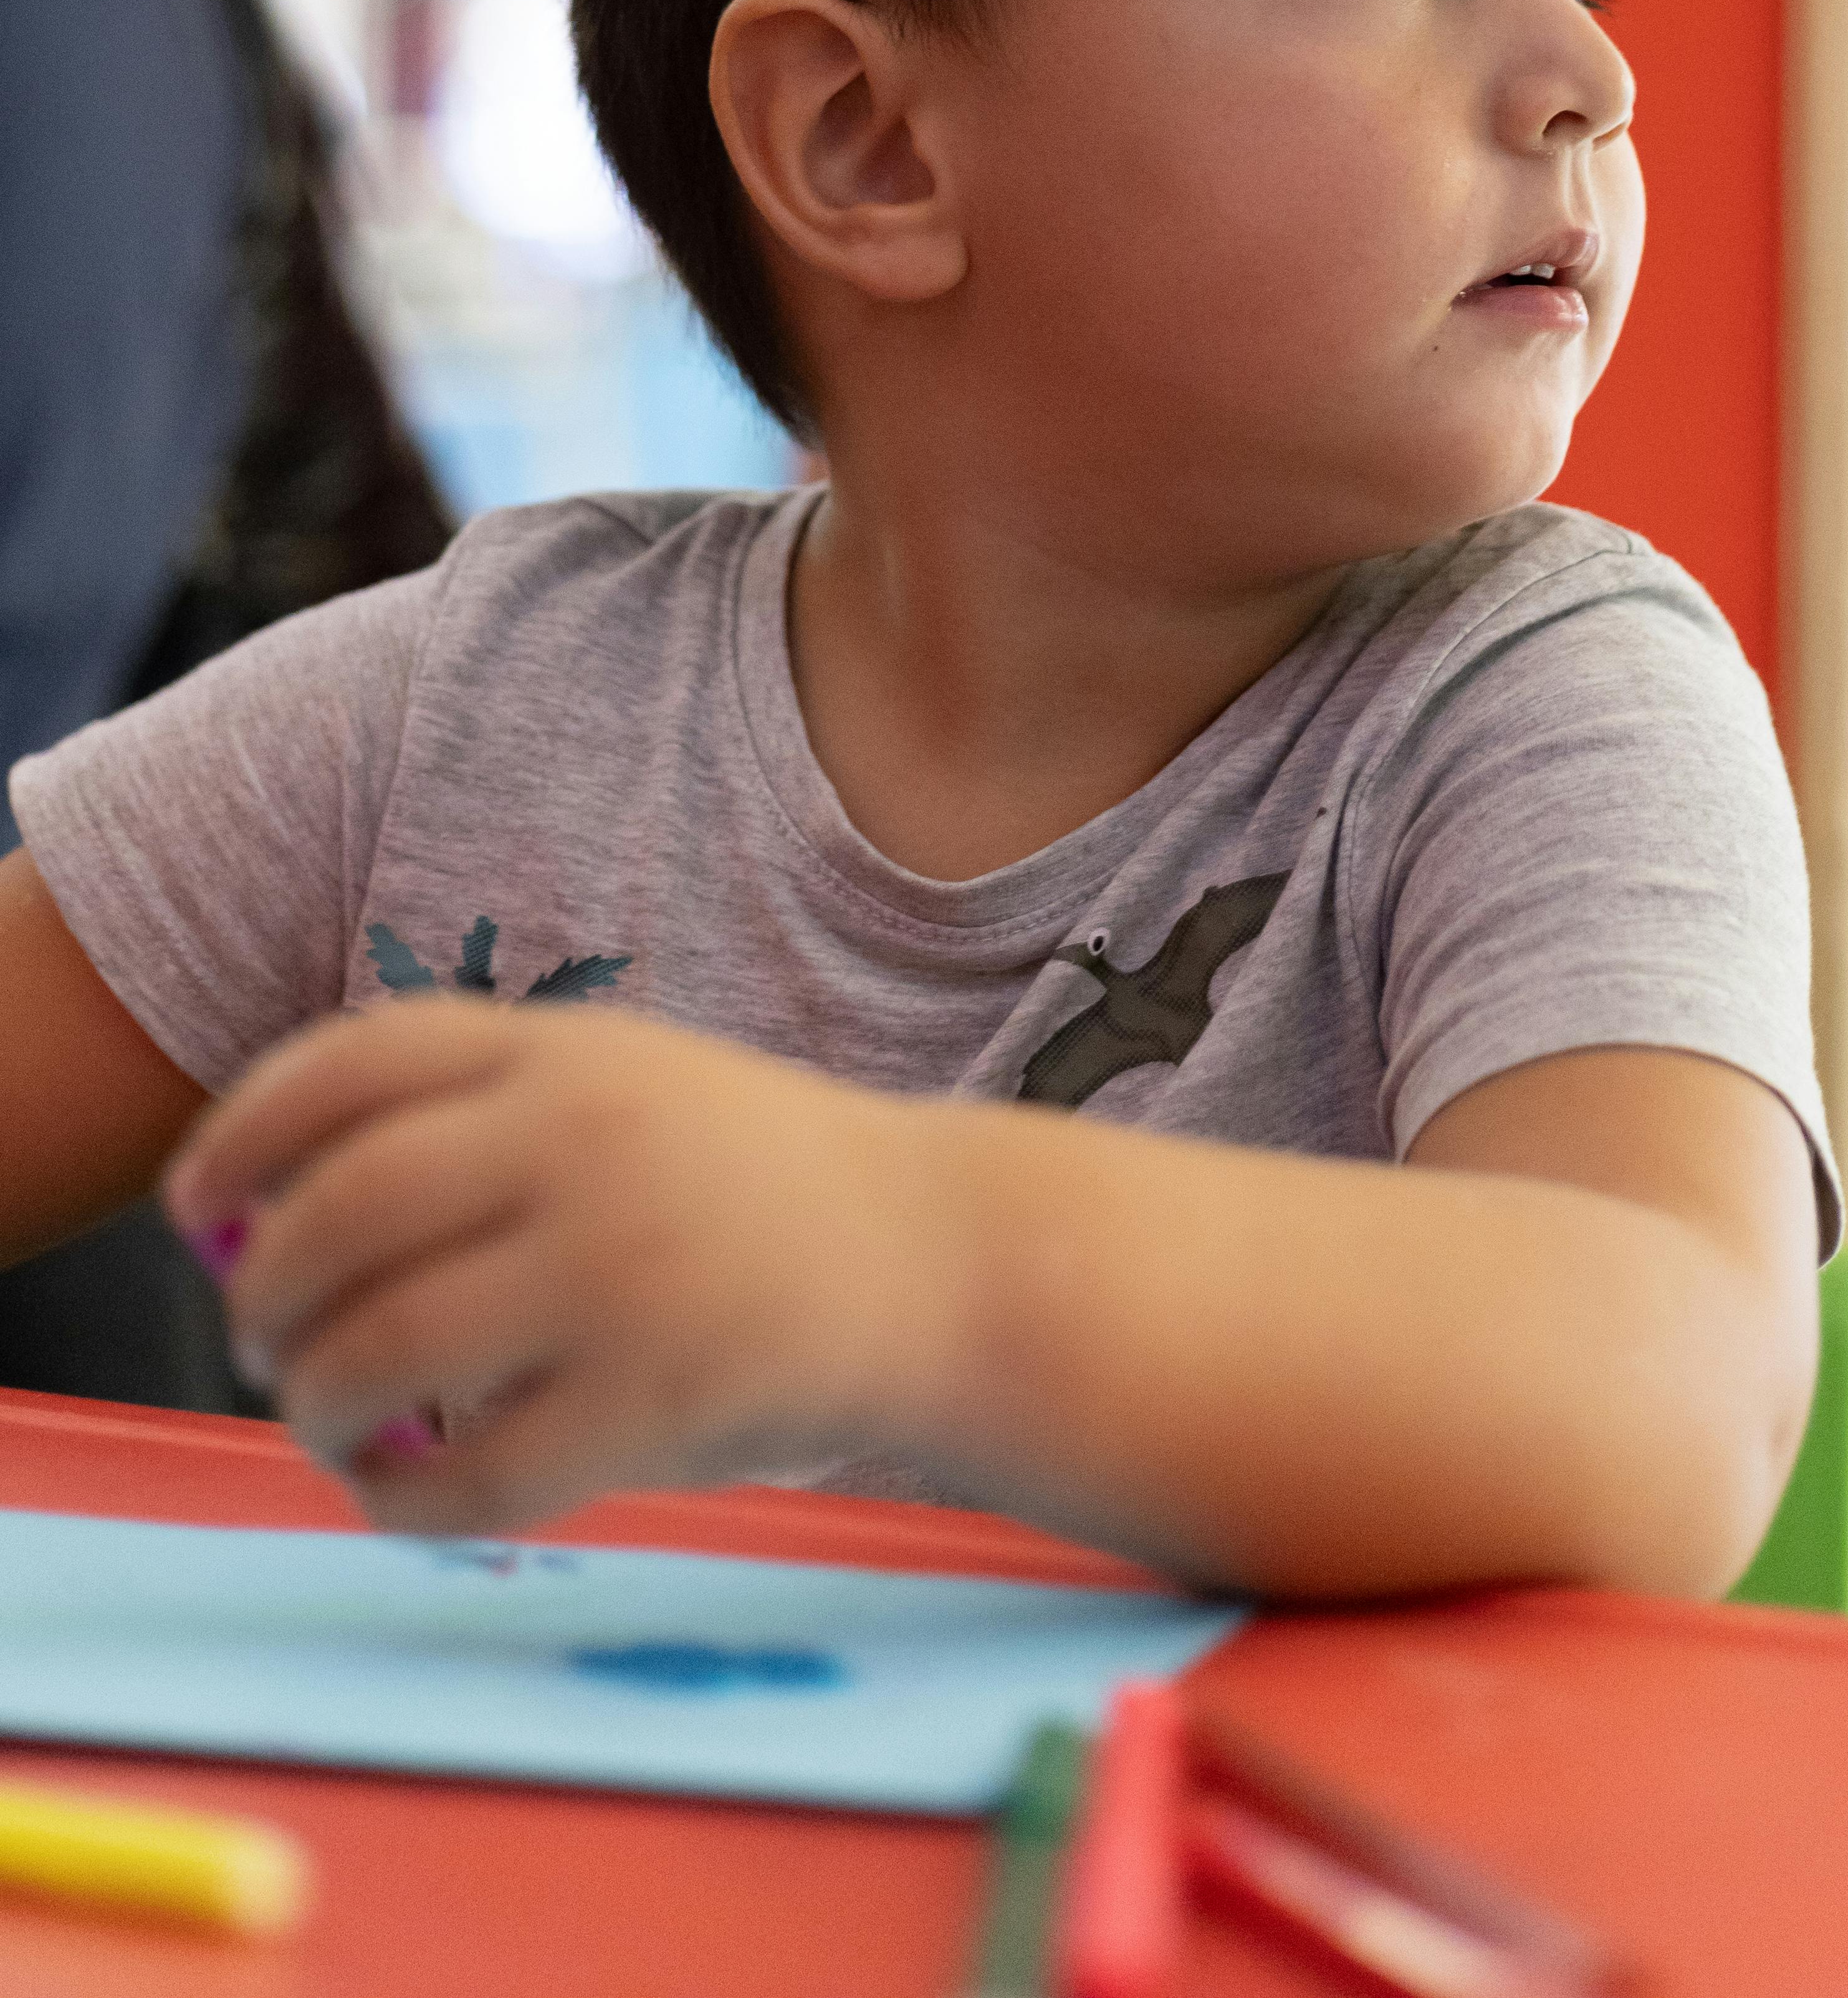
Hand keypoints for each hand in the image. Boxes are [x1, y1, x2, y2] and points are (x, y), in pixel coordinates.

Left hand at [160, 1000, 951, 1532]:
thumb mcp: (629, 1088)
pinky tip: (402, 1489)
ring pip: (378, 1352)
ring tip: (324, 1418)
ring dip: (314, 1401)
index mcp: (569, 1053)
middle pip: (338, 1215)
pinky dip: (400, 1501)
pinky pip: (469, 1478)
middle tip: (263, 1338)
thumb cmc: (756, 1182)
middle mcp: (582, 1144)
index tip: (202, 1206)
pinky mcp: (653, 1398)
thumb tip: (270, 1219)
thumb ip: (480, 1123)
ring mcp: (617, 1270)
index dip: (242, 1135)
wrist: (940, 1256)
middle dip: (264, 1292)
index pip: (347, 1065)